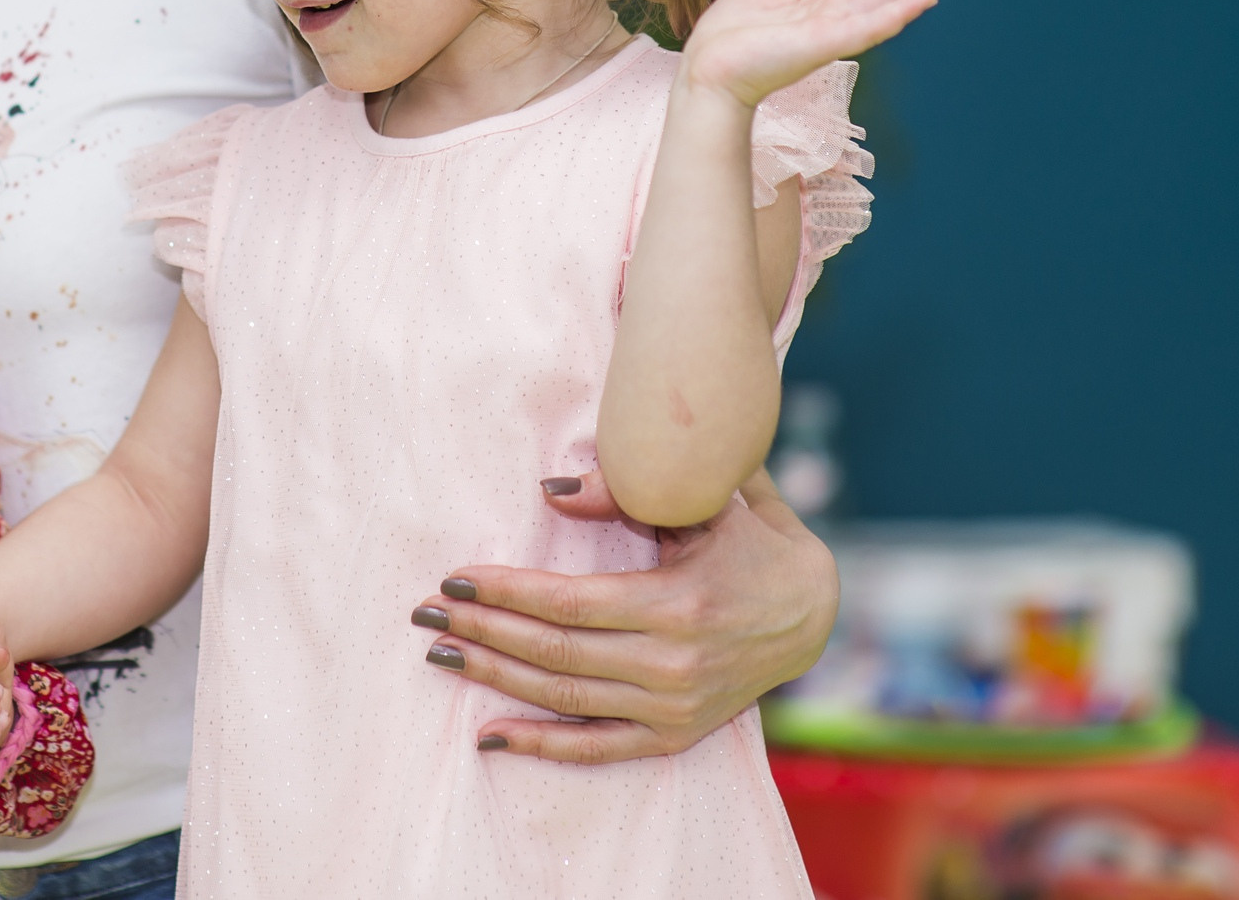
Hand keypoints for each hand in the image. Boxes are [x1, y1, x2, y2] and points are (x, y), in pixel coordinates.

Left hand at [414, 470, 836, 763]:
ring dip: (494, 677)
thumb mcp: (705, 500)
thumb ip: (629, 489)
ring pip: (563, 698)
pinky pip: (596, 748)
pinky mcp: (674, 735)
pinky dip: (539, 745)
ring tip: (440, 653)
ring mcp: (673, 708)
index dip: (505, 592)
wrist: (813, 610)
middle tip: (425, 613)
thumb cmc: (748, 538)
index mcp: (678, 605)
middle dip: (482, 632)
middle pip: (554, 653)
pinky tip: (488, 734)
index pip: (568, 603)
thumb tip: (548, 491)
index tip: (454, 576)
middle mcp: (673, 665)